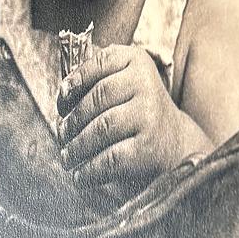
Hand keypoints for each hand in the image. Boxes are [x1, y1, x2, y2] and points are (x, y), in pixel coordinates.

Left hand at [56, 44, 207, 195]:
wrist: (176, 144)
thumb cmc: (136, 112)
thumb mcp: (124, 85)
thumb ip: (94, 83)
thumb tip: (62, 99)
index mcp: (138, 61)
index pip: (100, 63)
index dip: (75, 81)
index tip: (62, 103)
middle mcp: (146, 84)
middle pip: (96, 99)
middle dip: (72, 121)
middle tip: (62, 136)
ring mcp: (149, 115)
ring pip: (100, 129)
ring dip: (76, 147)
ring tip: (68, 157)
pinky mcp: (148, 147)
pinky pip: (109, 158)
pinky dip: (89, 170)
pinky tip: (81, 176)